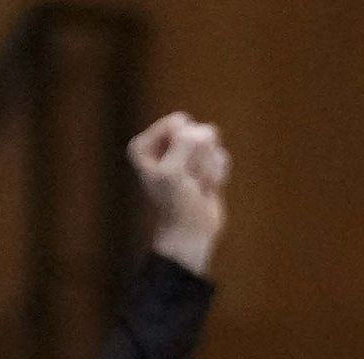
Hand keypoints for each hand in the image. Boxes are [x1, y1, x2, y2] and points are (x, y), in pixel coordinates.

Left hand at [127, 113, 228, 274]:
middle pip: (196, 131)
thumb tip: (206, 131)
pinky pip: (220, 155)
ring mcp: (183, 153)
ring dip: (206, 167)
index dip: (182, 147)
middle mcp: (161, 145)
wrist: (190, 231)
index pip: (177, 123)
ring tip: (195, 185)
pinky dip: (216, 174)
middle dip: (197, 159)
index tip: (174, 172)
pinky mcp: (202, 162)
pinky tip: (205, 187)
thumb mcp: (172, 172)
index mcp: (143, 146)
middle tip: (186, 181)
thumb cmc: (175, 204)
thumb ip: (186, 143)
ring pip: (211, 142)